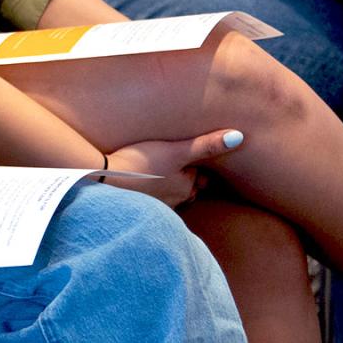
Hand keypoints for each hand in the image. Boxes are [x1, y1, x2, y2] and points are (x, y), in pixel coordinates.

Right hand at [103, 128, 243, 207]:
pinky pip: (150, 200)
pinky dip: (151, 193)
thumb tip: (240, 137)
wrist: (102, 181)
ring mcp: (156, 205)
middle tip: (184, 166)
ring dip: (169, 187)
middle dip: (188, 180)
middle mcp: (175, 200)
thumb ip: (206, 145)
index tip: (200, 160)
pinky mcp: (137, 206)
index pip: (202, 178)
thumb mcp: (176, 150)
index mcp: (187, 186)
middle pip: (187, 189)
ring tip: (164, 174)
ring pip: (169, 195)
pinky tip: (143, 185)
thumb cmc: (140, 163)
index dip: (202, 168)